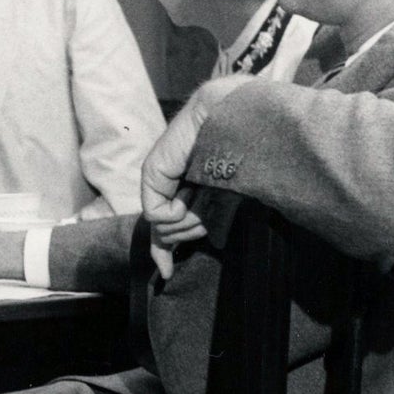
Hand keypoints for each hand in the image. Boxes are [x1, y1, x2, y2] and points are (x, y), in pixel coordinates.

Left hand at [140, 76, 249, 278]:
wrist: (234, 118)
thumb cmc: (241, 156)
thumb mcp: (223, 201)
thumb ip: (201, 225)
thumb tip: (169, 267)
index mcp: (186, 190)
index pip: (163, 229)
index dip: (163, 253)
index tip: (164, 275)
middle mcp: (169, 187)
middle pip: (170, 234)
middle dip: (193, 228)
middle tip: (210, 199)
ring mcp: (159, 182)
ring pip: (167, 228)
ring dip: (192, 217)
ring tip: (206, 187)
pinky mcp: (152, 176)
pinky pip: (160, 216)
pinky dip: (181, 208)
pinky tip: (191, 186)